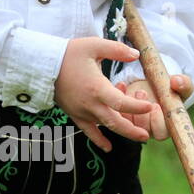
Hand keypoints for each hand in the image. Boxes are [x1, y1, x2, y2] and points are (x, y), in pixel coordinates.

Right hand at [54, 37, 154, 151]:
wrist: (44, 66)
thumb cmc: (69, 54)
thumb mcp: (94, 45)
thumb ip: (117, 50)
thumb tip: (136, 55)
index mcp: (97, 88)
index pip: (121, 103)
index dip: (137, 107)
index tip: (150, 107)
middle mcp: (90, 104)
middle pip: (115, 123)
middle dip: (132, 131)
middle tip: (147, 136)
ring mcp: (82, 112)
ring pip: (105, 127)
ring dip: (121, 131)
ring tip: (138, 136)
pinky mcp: (75, 114)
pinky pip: (88, 131)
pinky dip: (99, 140)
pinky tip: (108, 147)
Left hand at [114, 75, 193, 141]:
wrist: (154, 82)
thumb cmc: (170, 87)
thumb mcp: (181, 85)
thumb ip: (183, 84)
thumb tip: (177, 82)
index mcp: (165, 125)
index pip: (160, 134)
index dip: (157, 122)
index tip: (155, 105)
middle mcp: (149, 128)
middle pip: (141, 130)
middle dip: (140, 112)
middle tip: (142, 93)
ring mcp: (134, 123)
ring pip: (126, 122)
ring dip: (129, 106)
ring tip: (136, 90)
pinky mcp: (121, 114)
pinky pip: (115, 112)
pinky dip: (117, 97)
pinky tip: (122, 85)